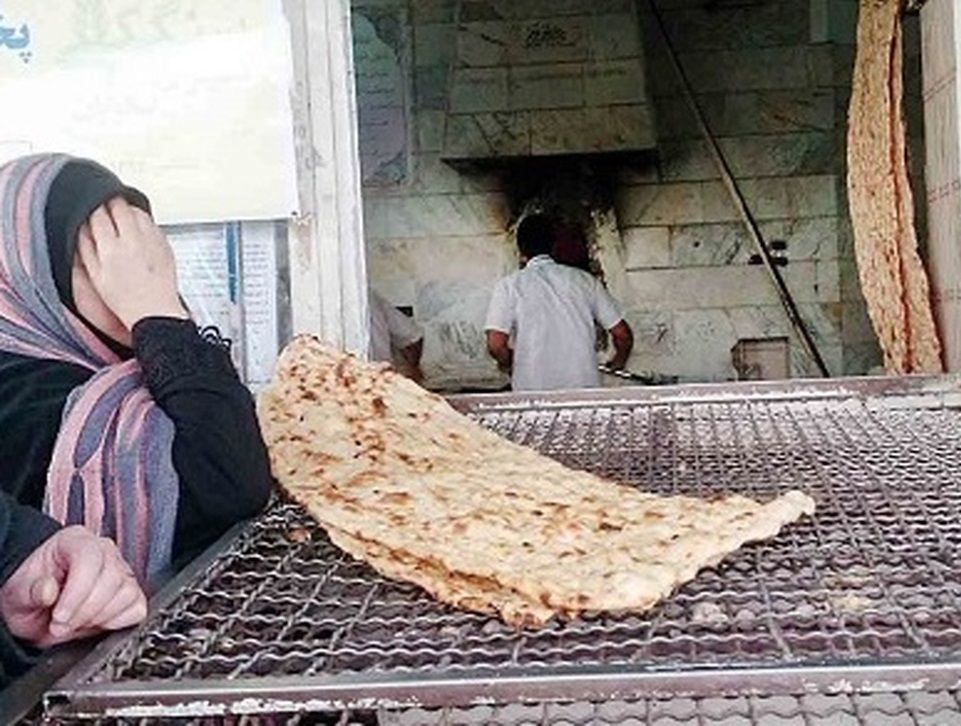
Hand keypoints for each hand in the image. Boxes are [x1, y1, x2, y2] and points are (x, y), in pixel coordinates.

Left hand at [0, 527, 146, 647]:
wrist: (38, 606)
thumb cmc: (31, 591)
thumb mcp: (19, 591)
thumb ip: (33, 590)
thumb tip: (48, 590)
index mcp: (75, 541)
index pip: (90, 559)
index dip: (77, 592)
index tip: (60, 616)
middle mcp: (104, 551)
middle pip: (111, 579)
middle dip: (84, 611)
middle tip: (61, 624)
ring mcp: (122, 571)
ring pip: (126, 594)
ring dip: (99, 617)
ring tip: (76, 622)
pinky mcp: (132, 593)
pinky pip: (137, 608)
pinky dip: (117, 622)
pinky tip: (96, 622)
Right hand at [76, 198, 187, 329]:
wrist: (155, 312)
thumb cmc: (125, 300)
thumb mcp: (96, 276)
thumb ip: (87, 249)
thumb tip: (82, 227)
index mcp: (111, 249)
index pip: (98, 215)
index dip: (93, 207)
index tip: (92, 206)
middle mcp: (132, 241)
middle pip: (119, 206)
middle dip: (110, 202)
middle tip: (106, 204)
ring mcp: (151, 241)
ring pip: (137, 211)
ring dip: (128, 208)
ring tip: (122, 215)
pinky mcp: (165, 244)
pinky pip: (152, 223)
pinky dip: (143, 220)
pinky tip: (138, 228)